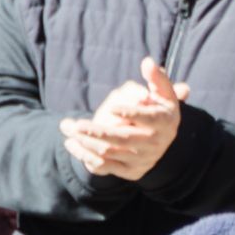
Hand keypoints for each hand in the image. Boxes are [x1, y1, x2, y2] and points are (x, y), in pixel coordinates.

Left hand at [59, 55, 184, 179]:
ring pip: (109, 153)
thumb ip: (157, 78)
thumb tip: (148, 62)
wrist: (161, 142)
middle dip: (98, 132)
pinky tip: (70, 143)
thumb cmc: (158, 109)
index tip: (111, 108)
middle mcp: (155, 144)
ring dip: (86, 142)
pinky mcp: (130, 172)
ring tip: (68, 128)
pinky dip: (85, 156)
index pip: (148, 119)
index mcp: (166, 122)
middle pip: (124, 139)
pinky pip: (104, 166)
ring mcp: (142, 160)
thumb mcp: (163, 93)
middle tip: (77, 124)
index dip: (131, 113)